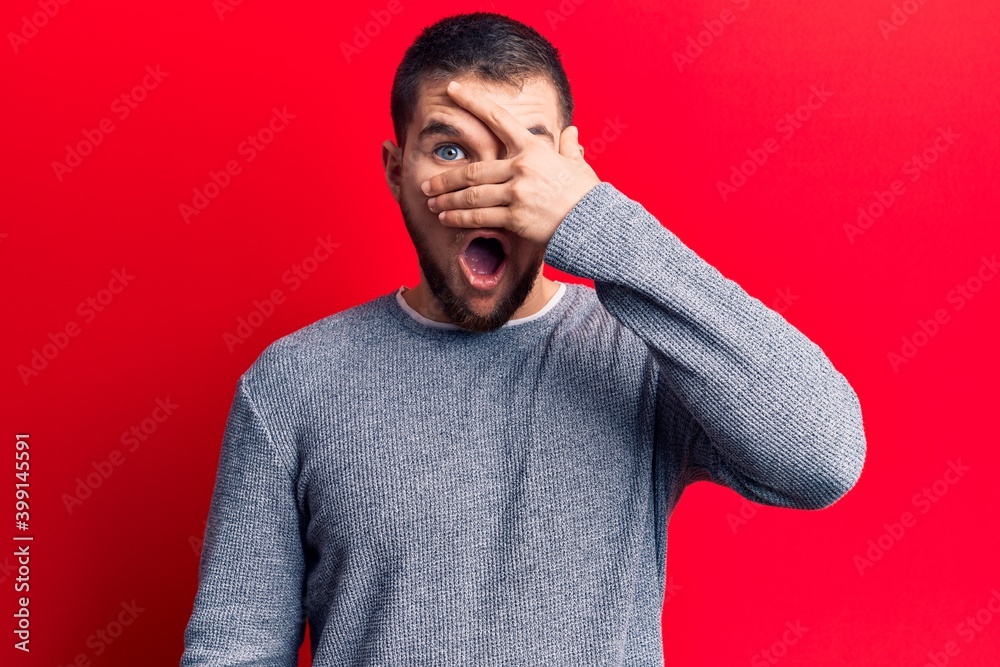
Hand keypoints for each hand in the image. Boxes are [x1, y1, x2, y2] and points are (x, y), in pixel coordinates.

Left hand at [421, 80, 600, 245]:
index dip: (472, 102)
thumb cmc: (585, 193)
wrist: (595, 222)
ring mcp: (517, 193)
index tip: (452, 90)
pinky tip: (446, 218)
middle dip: (446, 178)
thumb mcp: (577, 165)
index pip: (497, 119)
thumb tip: (572, 133)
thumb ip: (569, 148)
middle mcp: (521, 167)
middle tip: (427, 184)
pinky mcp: (516, 217)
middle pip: (472, 170)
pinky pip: (480, 217)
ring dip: (447, 199)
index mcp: (533, 148)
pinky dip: (459, 218)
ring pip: (472, 195)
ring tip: (431, 202)